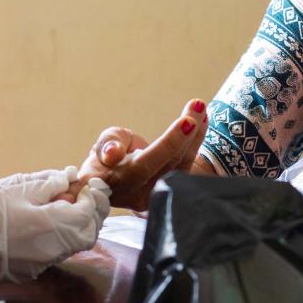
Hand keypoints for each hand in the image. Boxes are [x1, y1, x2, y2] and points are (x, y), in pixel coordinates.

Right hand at [0, 167, 111, 290]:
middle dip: (92, 214)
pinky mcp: (31, 271)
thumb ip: (48, 184)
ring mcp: (43, 263)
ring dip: (78, 226)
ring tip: (66, 207)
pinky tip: (48, 224)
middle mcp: (54, 249)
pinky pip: (57, 253)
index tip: (88, 185)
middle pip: (88, 233)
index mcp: (53, 226)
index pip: (89, 213)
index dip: (94, 198)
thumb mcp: (17, 190)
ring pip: (74, 245)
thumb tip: (69, 177)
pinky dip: (61, 238)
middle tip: (84, 196)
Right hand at [77, 99, 207, 210]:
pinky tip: (201, 121)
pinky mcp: (170, 191)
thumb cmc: (104, 160)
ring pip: (182, 165)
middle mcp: (140, 195)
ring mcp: (158, 196)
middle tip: (198, 106)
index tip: (186, 122)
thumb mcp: (101, 146)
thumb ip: (108, 144)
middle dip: (186, 133)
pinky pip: (186, 165)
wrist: (113, 182)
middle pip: (169, 164)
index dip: (167, 145)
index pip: (145, 165)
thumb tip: (112, 153)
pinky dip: (195, 142)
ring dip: (195, 135)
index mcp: (118, 182)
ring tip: (200, 108)